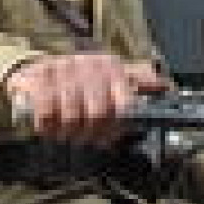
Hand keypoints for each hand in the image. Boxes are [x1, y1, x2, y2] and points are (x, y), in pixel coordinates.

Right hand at [5, 53, 168, 146]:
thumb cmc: (81, 79)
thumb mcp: (112, 75)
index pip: (124, 105)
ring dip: (68, 132)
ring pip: (72, 116)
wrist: (36, 67)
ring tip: (67, 132)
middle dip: (91, 133)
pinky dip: (47, 125)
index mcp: (112, 68)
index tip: (108, 137)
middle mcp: (90, 66)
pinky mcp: (40, 77)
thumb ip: (139, 80)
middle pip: (98, 115)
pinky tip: (48, 125)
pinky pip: (47, 113)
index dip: (118, 128)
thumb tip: (167, 86)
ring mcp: (64, 70)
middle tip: (85, 137)